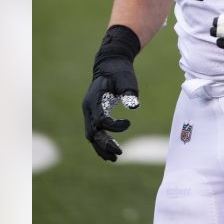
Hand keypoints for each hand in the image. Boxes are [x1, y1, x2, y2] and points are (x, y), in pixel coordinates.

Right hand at [82, 25, 141, 161]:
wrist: (110, 64)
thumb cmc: (120, 72)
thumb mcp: (127, 79)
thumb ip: (129, 91)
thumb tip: (134, 104)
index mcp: (94, 99)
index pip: (100, 120)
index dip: (114, 126)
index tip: (129, 122)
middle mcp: (88, 108)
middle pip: (92, 133)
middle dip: (104, 145)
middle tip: (119, 154)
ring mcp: (89, 112)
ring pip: (91, 136)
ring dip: (101, 148)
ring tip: (114, 159)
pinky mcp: (93, 114)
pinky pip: (94, 132)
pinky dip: (100, 143)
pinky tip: (109, 152)